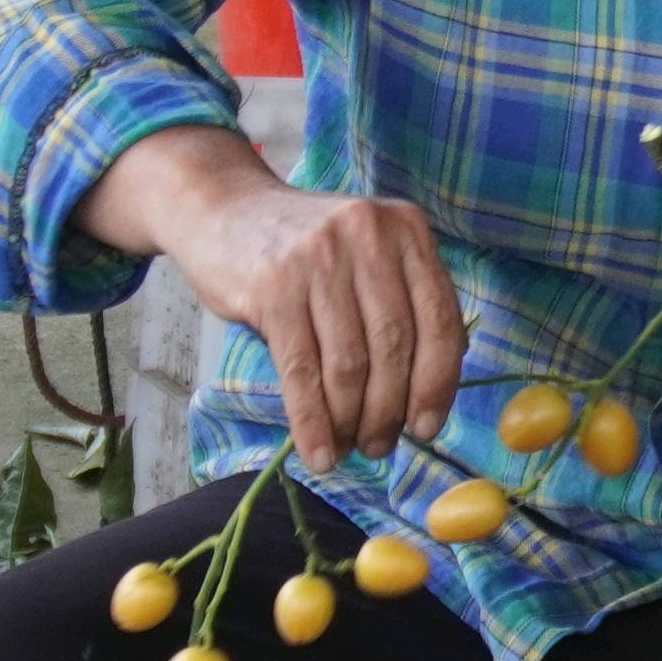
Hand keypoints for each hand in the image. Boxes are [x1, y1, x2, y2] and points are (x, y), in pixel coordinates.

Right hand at [88, 127, 466, 456]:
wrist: (222, 210)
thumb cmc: (305, 247)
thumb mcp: (367, 254)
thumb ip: (402, 304)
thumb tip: (428, 395)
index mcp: (407, 230)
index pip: (439, 320)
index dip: (437, 384)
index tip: (428, 427)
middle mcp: (369, 236)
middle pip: (394, 346)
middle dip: (389, 410)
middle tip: (381, 446)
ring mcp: (319, 259)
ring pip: (349, 363)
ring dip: (350, 421)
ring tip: (348, 449)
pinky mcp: (273, 287)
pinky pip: (301, 370)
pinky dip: (312, 421)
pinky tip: (317, 451)